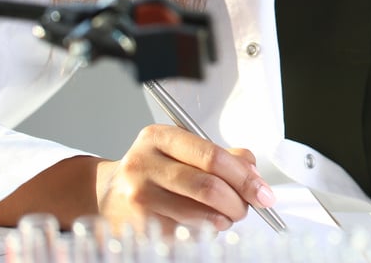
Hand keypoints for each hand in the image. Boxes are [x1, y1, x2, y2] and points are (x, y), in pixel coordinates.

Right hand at [95, 124, 276, 232]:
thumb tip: (253, 173)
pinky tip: (205, 224)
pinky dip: (204, 230)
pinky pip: (183, 232)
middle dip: (238, 201)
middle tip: (248, 208)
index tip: (263, 192)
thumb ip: (223, 155)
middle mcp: (144, 164)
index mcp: (159, 137)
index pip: (212, 156)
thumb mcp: (183, 149)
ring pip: (197, 214)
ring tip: (228, 216)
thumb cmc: (155, 169)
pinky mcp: (137, 225)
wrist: (107, 193)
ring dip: (223, 219)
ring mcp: (138, 197)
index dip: (244, 177)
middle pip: (207, 187)